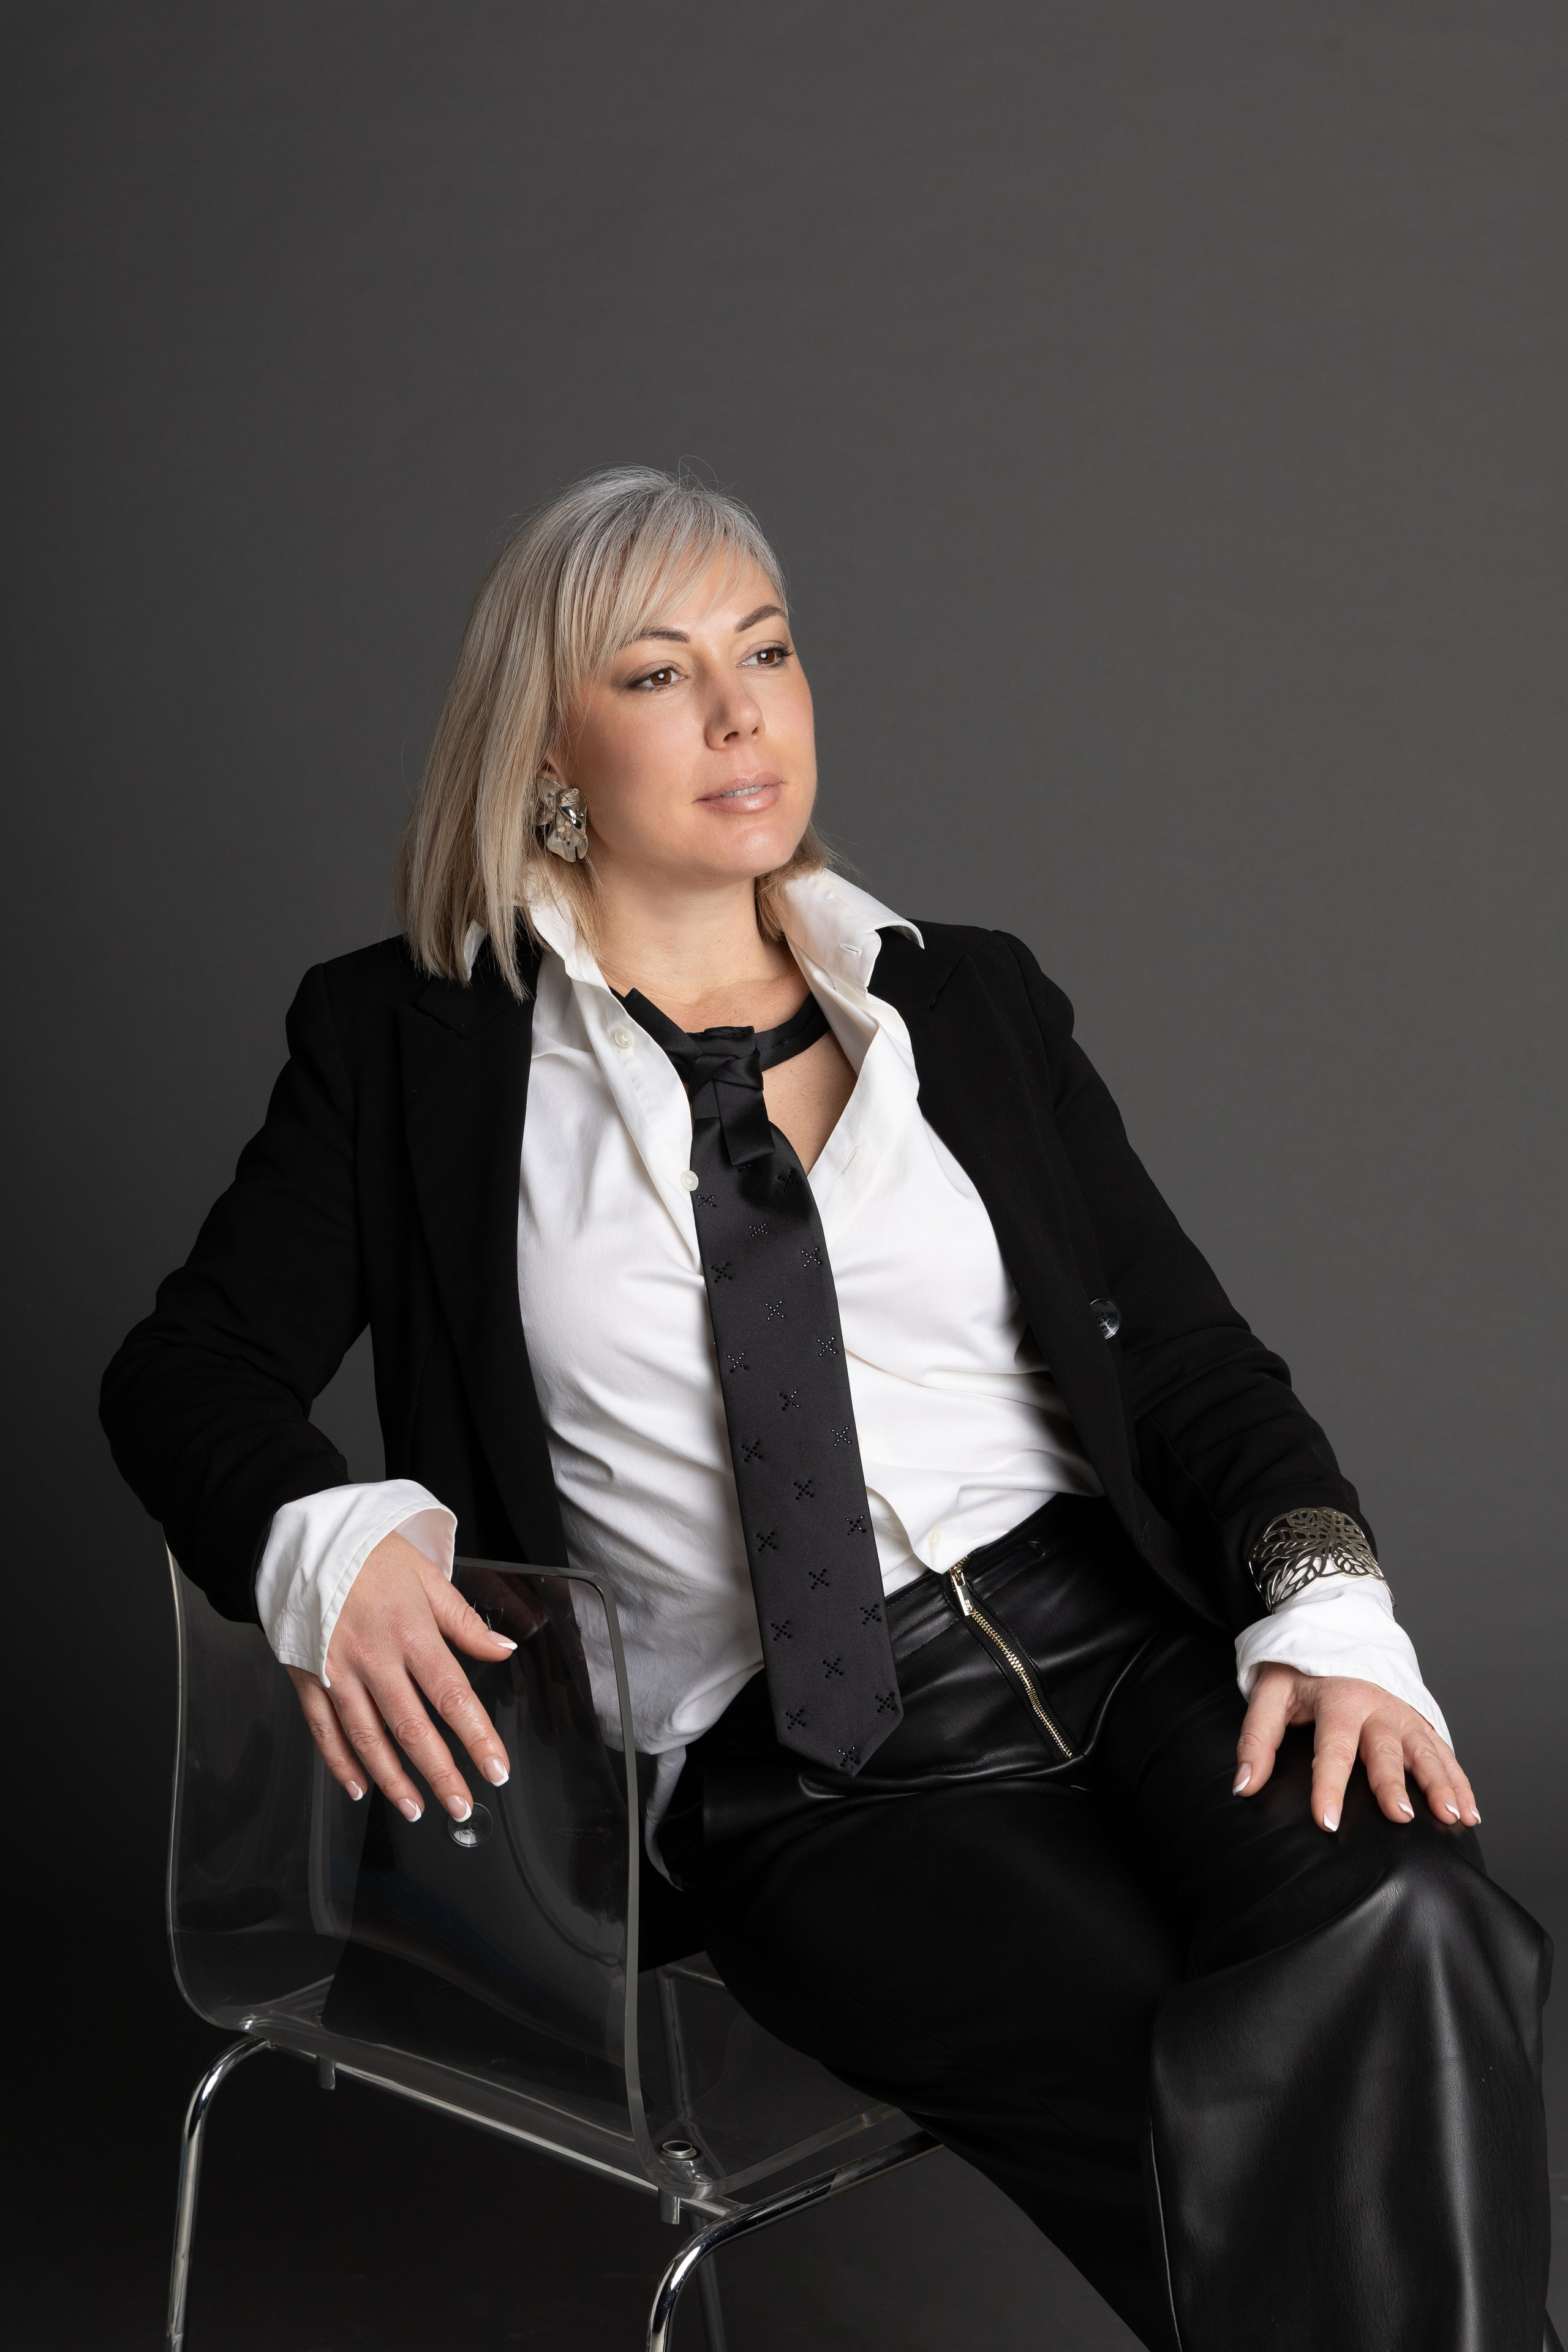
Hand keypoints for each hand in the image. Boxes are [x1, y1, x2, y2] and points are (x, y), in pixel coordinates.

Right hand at [286, 1529, 516, 1822]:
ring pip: (367, 1738)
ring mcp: (337, 1671)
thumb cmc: (373, 1556)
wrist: (309, 1541)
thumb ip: (465, 1622)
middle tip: (462, 1806)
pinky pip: (324, 1729)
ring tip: (417, 1809)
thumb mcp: (428, 1578)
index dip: (477, 1737)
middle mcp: (373, 1657)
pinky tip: (359, 1788)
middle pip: (411, 1728)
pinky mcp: (307, 1678)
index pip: (452, 1695)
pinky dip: (340, 1763)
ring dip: (394, 1780)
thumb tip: (505, 1650)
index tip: (496, 1770)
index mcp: (410, 1631)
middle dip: (440, 1774)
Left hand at [1234, 1665, 1480, 1833]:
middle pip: (1385, 1750)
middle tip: (1401, 1817)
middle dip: (1393, 1784)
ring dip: (1440, 1783)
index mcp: (1338, 1699)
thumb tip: (1243, 1785)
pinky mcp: (1420, 1719)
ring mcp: (1403, 1712)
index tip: (1328, 1821)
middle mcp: (1377, 1706)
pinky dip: (1460, 1780)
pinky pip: (1444, 1751)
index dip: (1328, 1785)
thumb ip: (1256, 1739)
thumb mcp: (1269, 1692)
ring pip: (1425, 1751)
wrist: (1335, 1626)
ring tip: (1451, 1815)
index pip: (1332, 1748)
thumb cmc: (1300, 1667)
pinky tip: (1470, 1809)